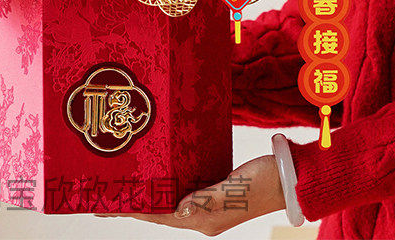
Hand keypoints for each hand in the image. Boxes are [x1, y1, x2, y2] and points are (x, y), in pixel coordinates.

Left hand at [96, 155, 284, 236]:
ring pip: (167, 202)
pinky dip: (164, 184)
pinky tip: (155, 175)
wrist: (289, 176)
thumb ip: (207, 199)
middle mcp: (202, 216)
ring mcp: (207, 204)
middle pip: (158, 212)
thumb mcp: (235, 190)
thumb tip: (178, 210)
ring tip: (123, 186)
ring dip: (147, 195)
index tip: (105, 206)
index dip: (131, 211)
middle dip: (132, 204)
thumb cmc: (264, 181)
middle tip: (104, 195)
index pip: (158, 216)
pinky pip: (181, 190)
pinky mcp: (213, 191)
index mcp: (204, 220)